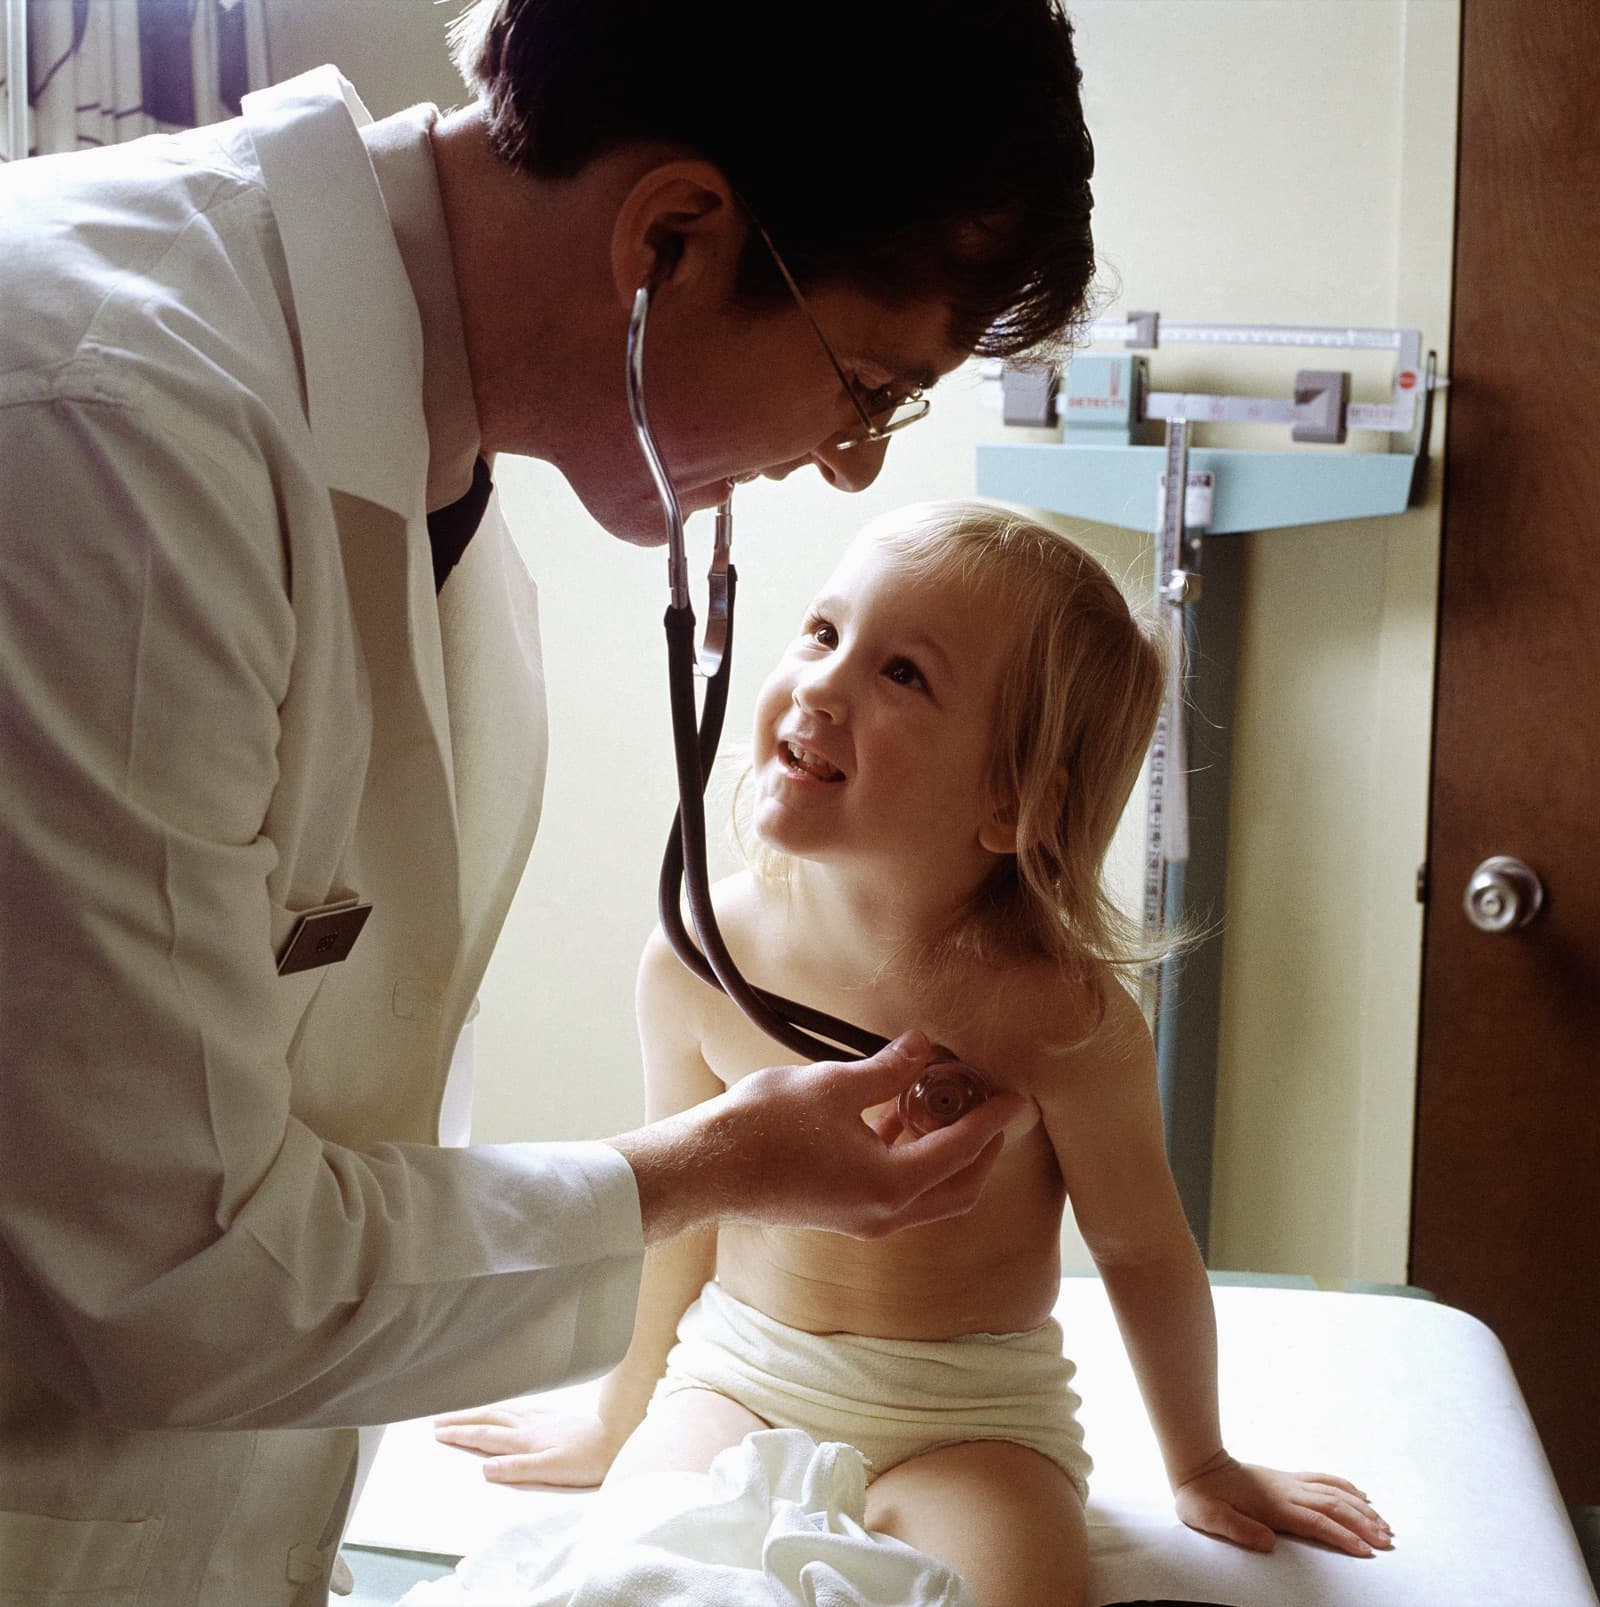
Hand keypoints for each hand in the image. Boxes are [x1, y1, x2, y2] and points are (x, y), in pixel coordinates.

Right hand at [432, 1402, 623, 1487]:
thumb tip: (484, 1468)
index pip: (486, 1436)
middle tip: (438, 1420)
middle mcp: (529, 1426)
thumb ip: (518, 1468)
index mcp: (525, 1441)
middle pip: (489, 1419)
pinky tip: (505, 1407)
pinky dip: (502, 1407)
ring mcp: (542, 1418)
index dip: (461, 1434)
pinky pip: (518, 1408)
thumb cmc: (588, 1458)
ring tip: (463, 1412)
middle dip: (462, 1419)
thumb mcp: (552, 1470)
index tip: (438, 1432)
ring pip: (502, 1411)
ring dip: (479, 1411)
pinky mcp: (554, 1416)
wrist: (618, 1433)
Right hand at [614, 1032, 1027, 1243]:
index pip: (962, 1150)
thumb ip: (889, 1068)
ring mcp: (861, 1220)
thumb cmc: (765, 1127)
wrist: (707, 1167)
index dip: (991, 1118)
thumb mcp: (835, 1085)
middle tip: (988, 1105)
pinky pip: (897, 1191)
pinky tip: (895, 1116)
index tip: (1014, 1094)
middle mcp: (885, 1215)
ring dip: (943, 1152)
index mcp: (892, 1186)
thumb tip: (925, 1046)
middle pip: (958, 1187)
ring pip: (928, 1193)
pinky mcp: (840, 1214)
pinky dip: (911, 1158)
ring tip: (939, 1100)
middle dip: (981, 1147)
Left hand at [1174, 1453, 1393, 1557]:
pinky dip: (1345, 1486)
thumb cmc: (1200, 1496)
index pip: (1317, 1522)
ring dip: (1360, 1508)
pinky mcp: (1286, 1478)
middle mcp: (1287, 1491)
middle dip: (1363, 1524)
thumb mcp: (1209, 1518)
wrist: (1196, 1464)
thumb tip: (1269, 1542)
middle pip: (1334, 1506)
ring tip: (1384, 1524)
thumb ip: (1238, 1530)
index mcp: (1274, 1506)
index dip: (1343, 1536)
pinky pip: (1322, 1479)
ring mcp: (1288, 1482)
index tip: (1367, 1551)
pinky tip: (1360, 1494)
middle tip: (1388, 1541)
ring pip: (1333, 1492)